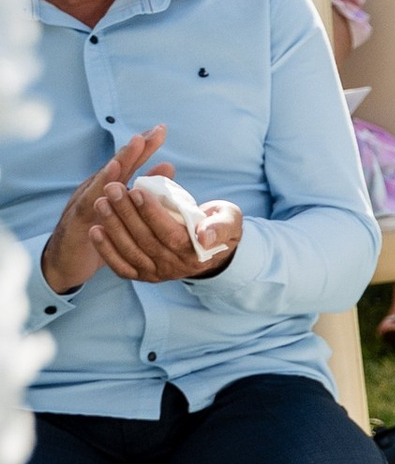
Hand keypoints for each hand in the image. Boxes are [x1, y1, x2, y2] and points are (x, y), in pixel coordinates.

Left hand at [40, 133, 233, 290]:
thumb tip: (204, 236)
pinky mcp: (142, 275)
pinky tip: (95, 230)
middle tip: (112, 189)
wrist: (210, 248)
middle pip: (145, 240)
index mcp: (196, 254)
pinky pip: (121, 266)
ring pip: (130, 251)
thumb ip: (222, 226)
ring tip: (101, 202)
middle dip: (126, 213)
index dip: (152, 213)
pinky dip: (106, 250)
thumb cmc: (219, 225)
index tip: (137, 191)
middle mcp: (174, 268)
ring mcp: (157, 274)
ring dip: (113, 227)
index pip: (169, 233)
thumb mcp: (230, 220)